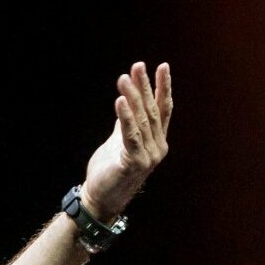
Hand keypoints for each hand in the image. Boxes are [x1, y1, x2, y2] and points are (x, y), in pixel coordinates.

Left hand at [81, 62, 171, 220]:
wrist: (100, 199)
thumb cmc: (109, 171)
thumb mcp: (119, 142)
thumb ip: (126, 124)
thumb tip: (127, 102)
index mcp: (156, 140)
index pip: (163, 109)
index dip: (163, 87)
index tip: (163, 66)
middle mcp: (158, 146)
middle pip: (152, 110)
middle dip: (146, 86)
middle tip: (139, 65)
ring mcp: (149, 155)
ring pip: (141, 120)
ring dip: (133, 97)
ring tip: (125, 78)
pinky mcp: (135, 162)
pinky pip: (130, 135)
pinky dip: (125, 117)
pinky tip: (120, 101)